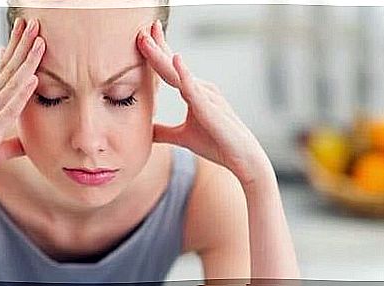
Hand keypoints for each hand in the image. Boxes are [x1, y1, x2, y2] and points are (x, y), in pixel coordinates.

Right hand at [0, 18, 44, 198]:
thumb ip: (15, 140)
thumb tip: (28, 140)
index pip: (4, 70)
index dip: (16, 50)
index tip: (28, 33)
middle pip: (7, 68)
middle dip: (22, 45)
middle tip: (34, 23)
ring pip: (10, 82)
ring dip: (26, 61)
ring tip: (40, 41)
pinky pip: (8, 108)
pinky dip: (21, 92)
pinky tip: (32, 78)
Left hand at [137, 20, 262, 182]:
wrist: (241, 158)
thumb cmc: (216, 144)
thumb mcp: (182, 137)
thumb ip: (164, 132)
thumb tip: (146, 131)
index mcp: (193, 92)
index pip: (170, 69)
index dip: (157, 53)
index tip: (142, 39)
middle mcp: (200, 88)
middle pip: (172, 64)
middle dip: (156, 45)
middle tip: (142, 29)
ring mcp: (206, 95)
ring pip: (177, 72)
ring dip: (161, 54)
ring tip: (147, 38)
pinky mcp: (210, 107)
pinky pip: (194, 88)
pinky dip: (184, 73)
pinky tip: (175, 58)